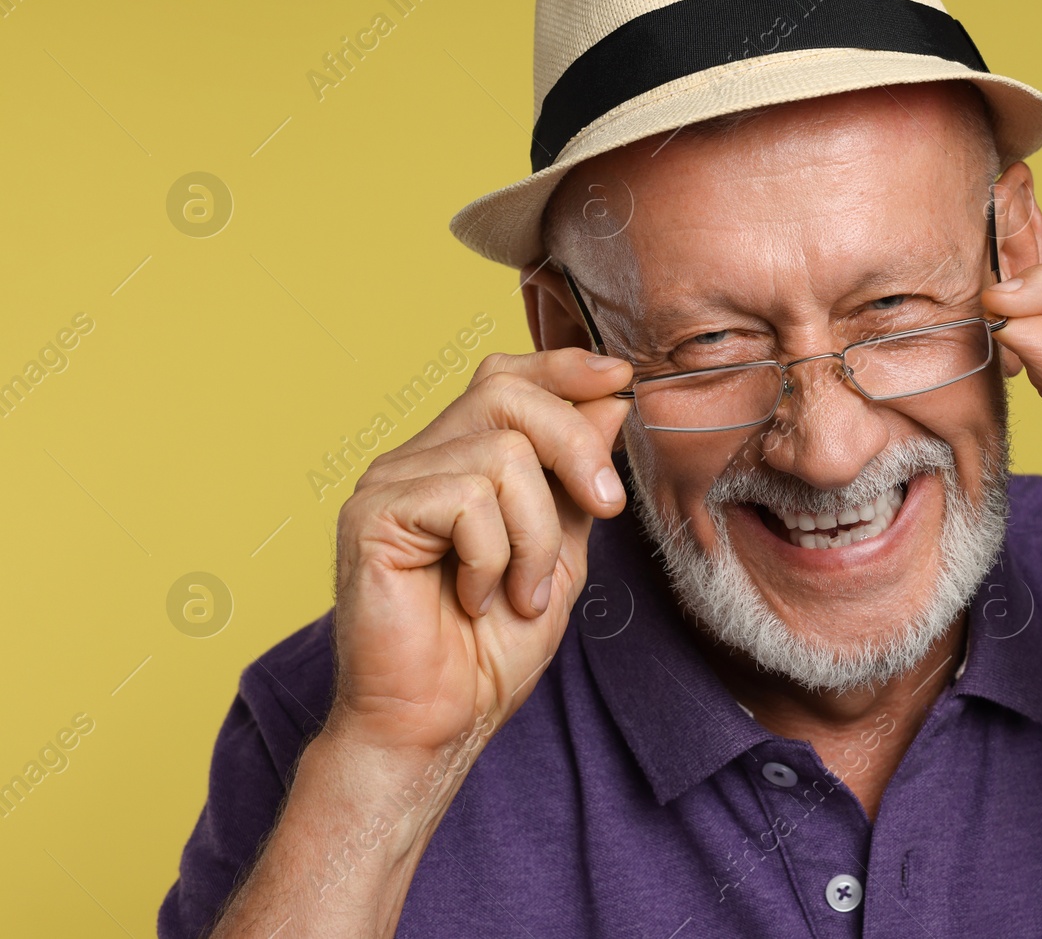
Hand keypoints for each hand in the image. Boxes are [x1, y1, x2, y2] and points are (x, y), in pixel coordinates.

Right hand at [326, 348, 632, 757]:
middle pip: (507, 394)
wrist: (439, 722)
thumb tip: (608, 401)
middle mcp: (417, 460)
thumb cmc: (490, 650)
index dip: (563, 368)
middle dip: (575, 446)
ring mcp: (388, 484)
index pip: (506, 378)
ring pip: (500, 456)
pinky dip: (494, 556)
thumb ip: (576, 479)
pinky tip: (476, 597)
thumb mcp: (561, 550)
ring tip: (521, 591)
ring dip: (537, 535)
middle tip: (606, 508)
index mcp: (456, 461)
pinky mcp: (372, 516)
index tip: (621, 380)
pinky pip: (466, 500)